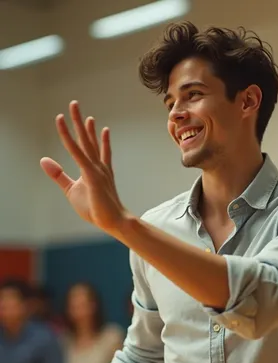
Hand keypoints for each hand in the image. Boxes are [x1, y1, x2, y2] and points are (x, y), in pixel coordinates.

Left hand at [40, 101, 127, 233]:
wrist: (114, 222)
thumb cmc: (97, 209)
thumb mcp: (71, 190)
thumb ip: (58, 175)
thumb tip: (44, 160)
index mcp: (95, 169)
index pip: (90, 147)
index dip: (88, 133)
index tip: (87, 120)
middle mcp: (97, 165)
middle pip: (88, 139)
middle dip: (80, 122)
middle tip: (74, 105)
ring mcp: (96, 169)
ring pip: (85, 142)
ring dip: (78, 125)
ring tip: (75, 109)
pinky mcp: (92, 176)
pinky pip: (78, 155)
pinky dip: (71, 141)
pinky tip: (67, 128)